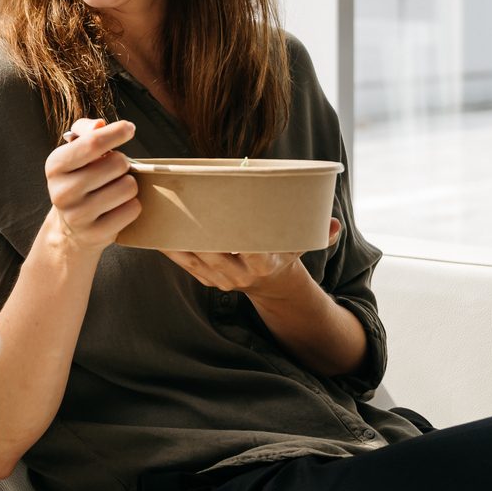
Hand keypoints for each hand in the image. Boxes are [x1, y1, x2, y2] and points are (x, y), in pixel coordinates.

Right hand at [44, 118, 141, 253]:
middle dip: (123, 163)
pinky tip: (118, 206)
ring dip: (128, 184)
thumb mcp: (74, 152)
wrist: (70, 228)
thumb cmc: (78, 179)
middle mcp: (62, 191)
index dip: (116, 132)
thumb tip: (99, 125)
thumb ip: (86, 131)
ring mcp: (78, 216)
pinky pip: (132, 209)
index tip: (129, 128)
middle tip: (114, 170)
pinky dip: (132, 205)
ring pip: (128, 187)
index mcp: (55, 165)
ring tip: (115, 188)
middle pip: (117, 163)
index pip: (92, 143)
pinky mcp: (96, 234)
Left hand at [161, 218, 341, 302]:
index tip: (222, 216)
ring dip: (177, 237)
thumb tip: (334, 224)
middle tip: (183, 204)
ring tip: (163, 213)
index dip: (234, 237)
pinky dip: (169, 247)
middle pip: (212, 251)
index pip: (248, 251)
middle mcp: (238, 274)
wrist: (271, 286)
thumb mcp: (301, 245)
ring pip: (192, 257)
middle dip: (197, 231)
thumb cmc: (284, 254)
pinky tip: (156, 231)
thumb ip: (318, 235)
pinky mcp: (204, 278)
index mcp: (262, 264)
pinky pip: (182, 262)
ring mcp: (218, 278)